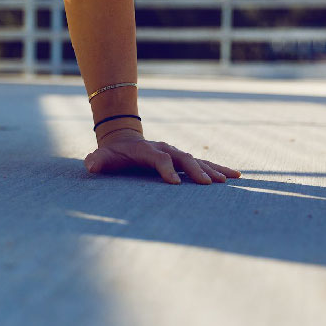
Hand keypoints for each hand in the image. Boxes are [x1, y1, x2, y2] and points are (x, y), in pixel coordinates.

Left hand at [84, 129, 240, 184]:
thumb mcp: (101, 157)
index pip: (159, 159)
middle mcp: (164, 149)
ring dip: (213, 169)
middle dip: (196, 170)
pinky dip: (218, 168)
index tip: (175, 184)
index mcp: (146, 150)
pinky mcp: (182, 160)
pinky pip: (203, 162)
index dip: (166, 170)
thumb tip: (90, 166)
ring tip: (230, 179)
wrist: (123, 141)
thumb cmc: (112, 155)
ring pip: (197, 160)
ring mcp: (175, 153)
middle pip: (183, 158)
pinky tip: (235, 175)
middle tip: (209, 184)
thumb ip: (96, 161)